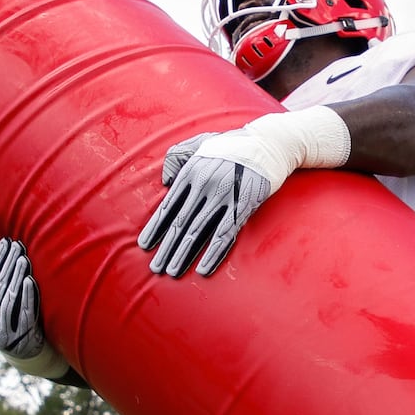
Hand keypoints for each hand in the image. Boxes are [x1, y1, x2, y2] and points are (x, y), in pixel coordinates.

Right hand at [0, 238, 46, 358]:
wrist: (24, 351)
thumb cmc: (7, 319)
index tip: (6, 242)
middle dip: (8, 264)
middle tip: (18, 245)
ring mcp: (1, 333)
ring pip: (9, 299)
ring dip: (17, 276)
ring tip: (24, 258)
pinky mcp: (19, 338)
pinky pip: (23, 312)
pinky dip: (27, 295)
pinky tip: (30, 280)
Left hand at [138, 142, 274, 276]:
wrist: (268, 144)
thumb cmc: (231, 145)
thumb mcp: (199, 143)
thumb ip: (177, 157)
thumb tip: (165, 182)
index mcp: (191, 172)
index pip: (168, 207)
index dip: (155, 228)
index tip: (145, 246)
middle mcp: (204, 185)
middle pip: (180, 223)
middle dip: (166, 248)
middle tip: (156, 267)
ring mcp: (224, 196)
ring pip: (198, 232)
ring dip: (184, 254)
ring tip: (173, 272)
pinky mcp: (243, 206)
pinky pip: (224, 235)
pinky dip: (213, 254)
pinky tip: (203, 270)